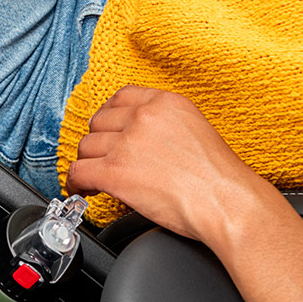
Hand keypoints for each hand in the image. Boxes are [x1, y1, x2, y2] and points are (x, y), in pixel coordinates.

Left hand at [66, 85, 267, 241]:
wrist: (227, 204)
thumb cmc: (220, 179)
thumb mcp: (194, 130)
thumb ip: (163, 125)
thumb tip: (140, 140)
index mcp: (164, 103)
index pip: (121, 97)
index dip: (109, 116)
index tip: (107, 129)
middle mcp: (143, 117)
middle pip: (99, 122)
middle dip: (99, 141)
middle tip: (103, 157)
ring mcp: (127, 143)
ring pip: (86, 147)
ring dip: (88, 162)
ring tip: (95, 177)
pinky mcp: (115, 171)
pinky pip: (79, 172)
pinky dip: (75, 182)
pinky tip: (82, 189)